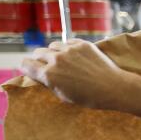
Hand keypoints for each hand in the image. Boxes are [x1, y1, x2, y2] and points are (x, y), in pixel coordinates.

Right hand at [20, 39, 136, 111]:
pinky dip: (68, 48)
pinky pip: (67, 42)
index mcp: (48, 74)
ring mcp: (69, 50)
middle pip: (37, 53)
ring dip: (54, 52)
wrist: (115, 88)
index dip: (26, 67)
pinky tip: (75, 57)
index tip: (30, 68)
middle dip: (40, 59)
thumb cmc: (91, 97)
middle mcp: (56, 59)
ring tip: (63, 61)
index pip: (25, 64)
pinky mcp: (81, 44)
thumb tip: (39, 76)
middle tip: (47, 65)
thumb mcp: (65, 96)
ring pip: (52, 46)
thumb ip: (49, 84)